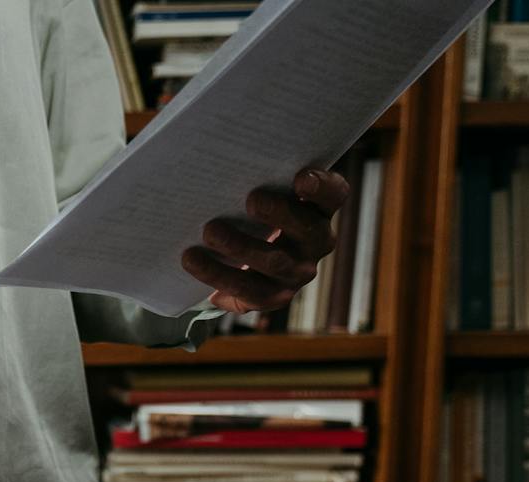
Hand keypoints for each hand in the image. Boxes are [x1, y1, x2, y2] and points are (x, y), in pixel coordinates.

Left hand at [181, 168, 351, 314]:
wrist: (240, 252)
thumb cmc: (251, 204)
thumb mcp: (260, 183)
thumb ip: (255, 168)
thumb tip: (215, 137)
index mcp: (320, 209)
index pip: (334, 195)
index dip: (322, 187)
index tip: (300, 176)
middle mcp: (316, 242)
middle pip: (306, 230)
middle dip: (278, 214)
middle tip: (251, 199)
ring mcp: (296, 273)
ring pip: (273, 264)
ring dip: (240, 247)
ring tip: (209, 231)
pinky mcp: (271, 297)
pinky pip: (247, 292)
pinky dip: (218, 277)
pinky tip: (194, 262)